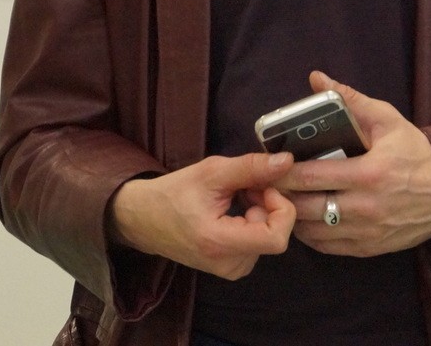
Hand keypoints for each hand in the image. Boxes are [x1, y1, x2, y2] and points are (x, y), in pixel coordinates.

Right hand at [108, 151, 297, 279]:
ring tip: (236, 196)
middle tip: (245, 185)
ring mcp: (231, 270)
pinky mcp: (232, 268)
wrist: (143, 219)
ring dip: (261, 212)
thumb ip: (251, 167)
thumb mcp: (211, 172)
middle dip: (268, 204)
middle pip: (275, 234)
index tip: (264, 186)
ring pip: (269, 237)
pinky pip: (259, 243)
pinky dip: (254, 222)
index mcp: (219, 243)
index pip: (276, 239)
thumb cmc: (173, 194)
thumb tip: (286, 162)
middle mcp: (229, 265)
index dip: (280, 208)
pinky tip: (235, 210)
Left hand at [279, 71, 430, 256]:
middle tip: (266, 183)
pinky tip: (303, 218)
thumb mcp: (388, 120)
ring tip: (280, 200)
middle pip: (305, 207)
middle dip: (281, 196)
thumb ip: (350, 100)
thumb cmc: (417, 153)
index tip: (268, 164)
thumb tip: (317, 79)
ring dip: (292, 216)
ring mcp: (366, 232)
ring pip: (312, 231)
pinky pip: (327, 246)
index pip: (311, 176)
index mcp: (368, 173)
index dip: (282, 172)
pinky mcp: (368, 248)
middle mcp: (365, 208)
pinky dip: (309, 234)